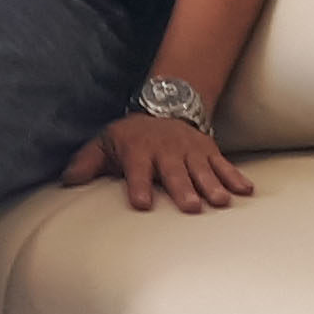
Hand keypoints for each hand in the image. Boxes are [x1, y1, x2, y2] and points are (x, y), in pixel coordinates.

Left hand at [65, 112, 252, 211]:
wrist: (164, 106)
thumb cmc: (130, 136)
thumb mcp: (105, 143)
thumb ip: (87, 163)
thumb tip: (66, 181)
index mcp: (139, 151)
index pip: (137, 170)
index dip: (138, 185)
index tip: (142, 203)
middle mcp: (166, 151)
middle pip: (174, 172)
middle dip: (182, 188)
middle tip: (191, 207)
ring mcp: (190, 151)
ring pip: (202, 170)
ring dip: (212, 185)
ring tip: (221, 202)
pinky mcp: (208, 151)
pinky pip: (223, 164)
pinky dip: (235, 176)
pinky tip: (246, 191)